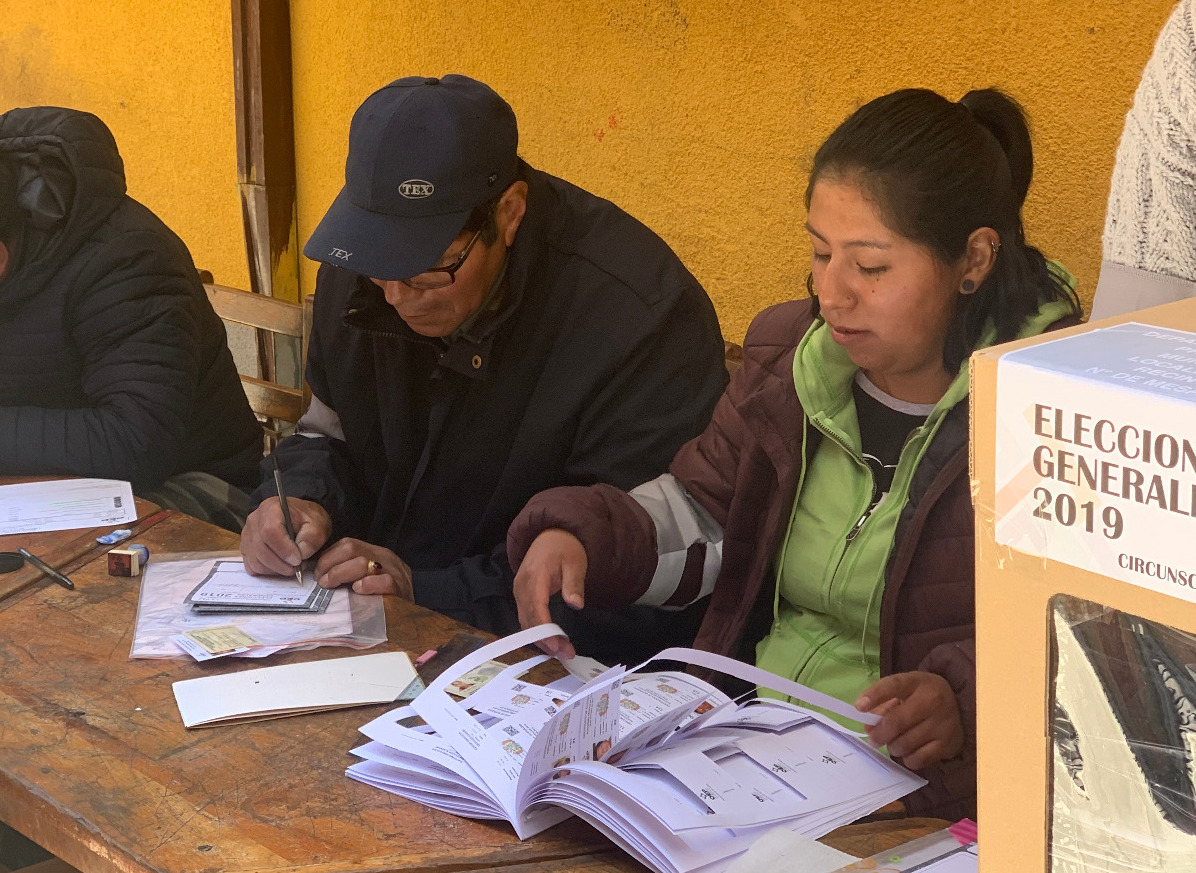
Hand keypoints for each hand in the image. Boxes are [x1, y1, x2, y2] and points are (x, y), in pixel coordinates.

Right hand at [241, 497, 331, 576]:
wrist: (298, 518)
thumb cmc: (306, 519)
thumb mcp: (317, 524)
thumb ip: (311, 539)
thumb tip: (300, 555)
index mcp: (271, 509)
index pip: (270, 531)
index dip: (284, 549)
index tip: (298, 559)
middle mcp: (254, 521)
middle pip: (261, 548)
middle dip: (281, 564)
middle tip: (298, 567)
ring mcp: (247, 535)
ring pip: (255, 560)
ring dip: (275, 569)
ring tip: (292, 567)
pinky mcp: (246, 548)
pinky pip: (252, 566)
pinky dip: (267, 571)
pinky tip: (281, 567)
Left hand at [313, 538, 412, 599]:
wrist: (411, 619)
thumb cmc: (383, 601)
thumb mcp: (367, 580)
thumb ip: (348, 573)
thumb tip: (318, 575)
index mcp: (375, 553)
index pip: (348, 544)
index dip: (328, 557)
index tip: (317, 573)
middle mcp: (385, 558)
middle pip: (351, 549)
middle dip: (330, 565)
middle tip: (322, 582)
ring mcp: (394, 572)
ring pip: (363, 563)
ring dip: (340, 573)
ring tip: (331, 586)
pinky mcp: (400, 589)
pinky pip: (384, 581)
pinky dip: (368, 585)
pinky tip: (357, 591)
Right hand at [512, 529, 585, 658]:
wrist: (551, 534)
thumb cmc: (565, 548)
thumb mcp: (575, 562)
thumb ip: (574, 584)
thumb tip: (576, 604)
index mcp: (535, 576)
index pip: (536, 607)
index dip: (545, 628)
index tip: (557, 644)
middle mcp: (522, 586)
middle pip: (529, 619)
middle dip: (546, 639)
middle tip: (566, 654)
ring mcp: (519, 591)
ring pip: (526, 621)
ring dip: (541, 639)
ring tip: (562, 652)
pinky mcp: (521, 595)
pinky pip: (526, 617)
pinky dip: (537, 631)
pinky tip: (551, 641)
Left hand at [856, 671, 963, 770]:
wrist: (959, 706)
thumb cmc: (922, 697)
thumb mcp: (904, 691)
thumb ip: (883, 705)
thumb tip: (868, 728)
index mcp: (918, 681)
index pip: (893, 685)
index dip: (874, 695)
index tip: (859, 708)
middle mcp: (933, 700)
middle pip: (897, 721)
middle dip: (879, 734)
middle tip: (874, 739)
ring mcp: (944, 723)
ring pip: (905, 743)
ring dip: (893, 746)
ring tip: (895, 743)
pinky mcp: (949, 744)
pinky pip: (918, 759)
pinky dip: (908, 758)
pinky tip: (909, 751)